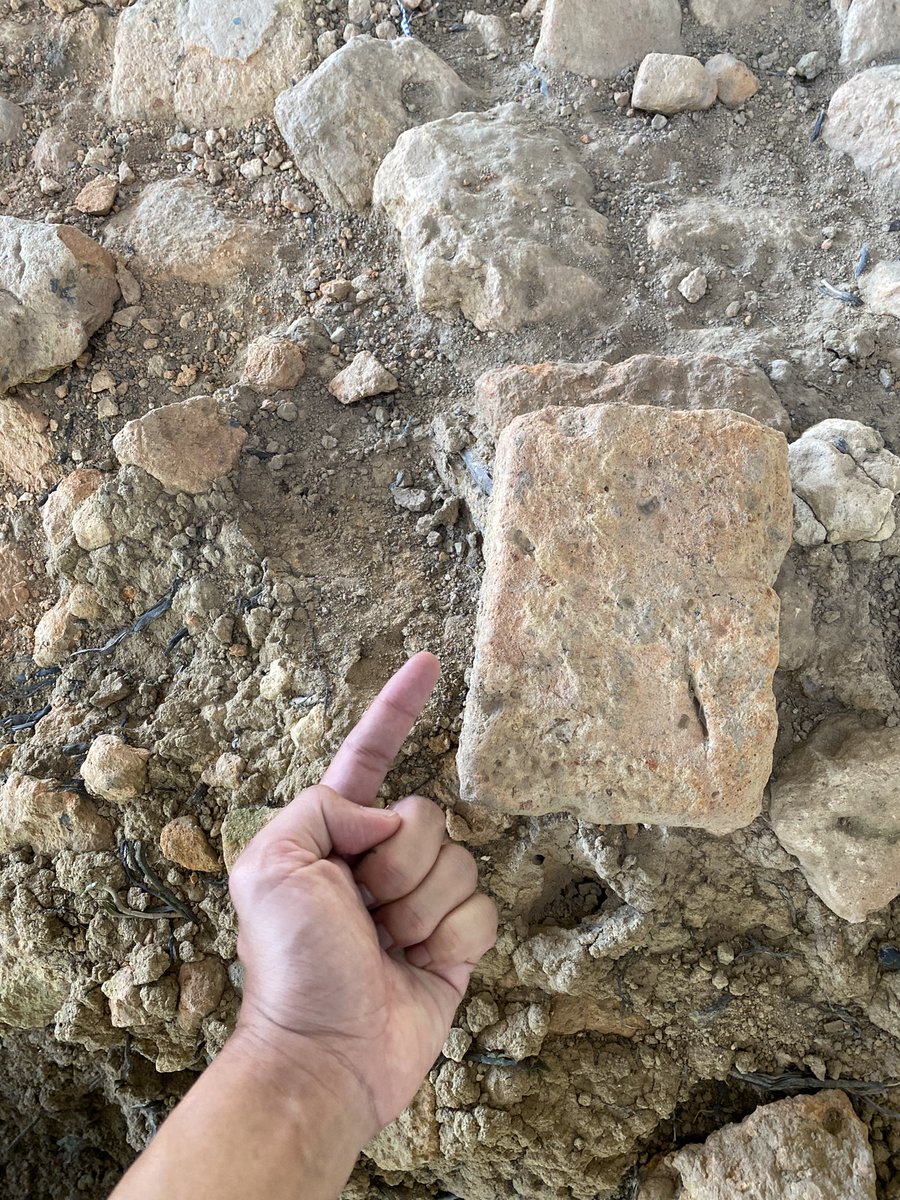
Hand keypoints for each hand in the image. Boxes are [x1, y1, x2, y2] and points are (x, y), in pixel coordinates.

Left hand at [227, 652, 497, 1136]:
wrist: (325, 1054)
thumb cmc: (290, 963)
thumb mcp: (273, 864)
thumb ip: (323, 808)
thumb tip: (386, 817)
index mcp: (334, 832)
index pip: (370, 753)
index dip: (397, 708)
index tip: (428, 661)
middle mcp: (380, 859)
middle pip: (428, 814)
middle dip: (398, 863)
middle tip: (363, 908)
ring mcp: (419, 900)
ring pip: (460, 862)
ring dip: (421, 907)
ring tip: (385, 946)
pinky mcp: (454, 941)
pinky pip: (482, 909)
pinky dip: (451, 937)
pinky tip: (418, 965)